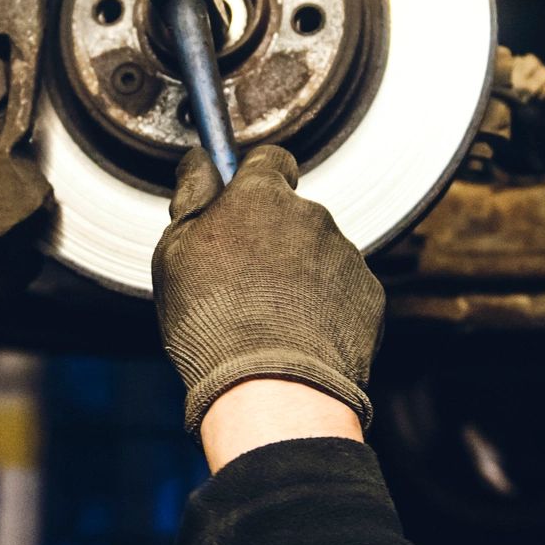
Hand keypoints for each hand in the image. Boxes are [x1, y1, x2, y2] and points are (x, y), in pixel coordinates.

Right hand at [151, 146, 384, 436]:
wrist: (273, 385)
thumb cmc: (212, 318)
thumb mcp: (175, 252)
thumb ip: (191, 197)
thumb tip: (198, 162)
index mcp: (262, 195)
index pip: (269, 160)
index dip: (254, 180)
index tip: (239, 205)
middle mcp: (312, 215)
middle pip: (294, 213)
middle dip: (274, 238)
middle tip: (243, 282)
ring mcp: (346, 255)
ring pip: (320, 254)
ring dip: (300, 275)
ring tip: (269, 320)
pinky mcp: (369, 296)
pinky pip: (344, 292)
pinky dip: (325, 308)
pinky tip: (298, 337)